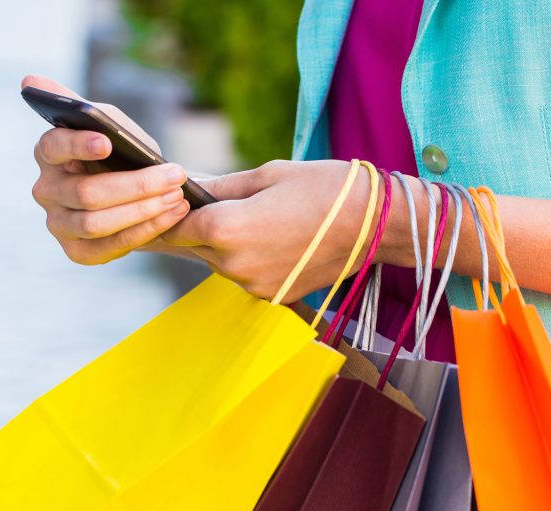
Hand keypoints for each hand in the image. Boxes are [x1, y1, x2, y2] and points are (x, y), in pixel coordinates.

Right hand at [24, 75, 190, 264]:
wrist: (141, 193)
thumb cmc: (122, 153)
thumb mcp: (110, 125)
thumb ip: (82, 106)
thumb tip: (30, 80)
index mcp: (47, 153)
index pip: (54, 146)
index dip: (78, 145)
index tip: (107, 142)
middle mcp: (45, 191)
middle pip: (86, 193)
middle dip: (136, 185)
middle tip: (175, 175)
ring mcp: (58, 225)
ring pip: (97, 223)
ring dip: (144, 210)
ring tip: (178, 195)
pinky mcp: (77, 252)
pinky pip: (111, 246)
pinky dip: (146, 230)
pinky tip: (173, 214)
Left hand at [162, 160, 381, 301]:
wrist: (374, 225)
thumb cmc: (323, 189)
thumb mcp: (268, 174)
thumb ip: (223, 187)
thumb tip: (190, 187)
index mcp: (227, 228)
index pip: (176, 227)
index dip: (176, 213)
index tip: (183, 202)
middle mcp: (233, 264)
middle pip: (197, 247)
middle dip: (205, 228)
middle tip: (234, 206)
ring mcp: (253, 285)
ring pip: (221, 263)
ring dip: (229, 246)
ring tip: (265, 222)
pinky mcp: (272, 296)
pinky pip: (247, 276)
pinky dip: (252, 261)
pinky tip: (279, 241)